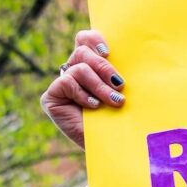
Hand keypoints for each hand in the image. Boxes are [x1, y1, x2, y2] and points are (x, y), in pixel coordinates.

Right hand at [40, 30, 123, 148]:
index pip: (85, 39)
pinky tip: (93, 107)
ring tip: (114, 102)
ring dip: (100, 85)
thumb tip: (135, 51)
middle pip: (82, 50)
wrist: (112, 148)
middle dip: (103, 66)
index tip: (109, 52)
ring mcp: (61, 85)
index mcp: (90, 65)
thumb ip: (120, 71)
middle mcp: (73, 72)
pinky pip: (67, 83)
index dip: (94, 39)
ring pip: (79, 68)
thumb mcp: (124, 90)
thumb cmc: (122, 118)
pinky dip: (83, 94)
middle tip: (120, 84)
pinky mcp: (51, 98)